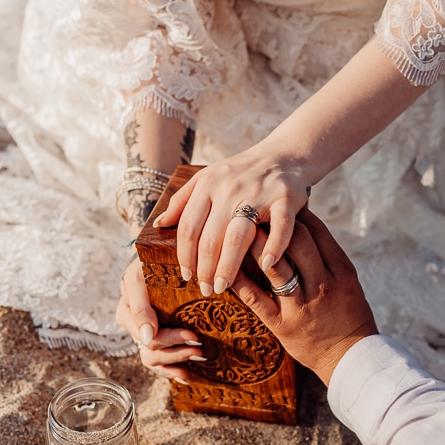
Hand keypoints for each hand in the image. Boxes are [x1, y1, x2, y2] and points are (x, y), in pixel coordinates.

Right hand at [116, 252, 203, 382]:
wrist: (156, 258)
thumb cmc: (147, 265)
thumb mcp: (138, 278)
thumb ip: (140, 305)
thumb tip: (148, 336)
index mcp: (127, 313)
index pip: (148, 337)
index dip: (171, 339)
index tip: (193, 336)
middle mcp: (135, 327)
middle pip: (152, 352)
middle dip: (177, 352)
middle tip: (200, 348)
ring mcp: (145, 335)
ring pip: (155, 360)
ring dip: (177, 361)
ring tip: (198, 357)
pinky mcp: (157, 338)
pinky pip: (160, 364)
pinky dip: (173, 371)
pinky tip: (187, 376)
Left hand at [152, 143, 310, 298]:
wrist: (285, 154)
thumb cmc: (243, 172)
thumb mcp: (208, 177)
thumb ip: (183, 200)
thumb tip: (159, 224)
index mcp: (208, 184)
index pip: (189, 227)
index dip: (185, 256)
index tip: (187, 277)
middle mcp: (230, 188)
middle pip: (210, 237)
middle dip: (205, 269)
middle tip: (206, 290)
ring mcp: (259, 194)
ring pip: (238, 237)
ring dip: (228, 266)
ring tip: (223, 287)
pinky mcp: (286, 198)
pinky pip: (280, 227)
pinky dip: (274, 248)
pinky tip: (266, 266)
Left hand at [231, 209, 377, 385]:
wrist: (351, 357)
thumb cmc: (348, 314)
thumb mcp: (347, 280)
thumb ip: (327, 254)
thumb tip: (302, 221)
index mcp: (341, 271)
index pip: (318, 232)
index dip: (296, 213)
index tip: (278, 201)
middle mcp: (322, 285)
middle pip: (297, 243)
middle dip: (274, 222)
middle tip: (253, 207)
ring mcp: (302, 306)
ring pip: (276, 267)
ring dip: (255, 246)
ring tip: (236, 229)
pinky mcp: (283, 325)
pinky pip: (257, 299)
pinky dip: (240, 281)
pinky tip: (225, 268)